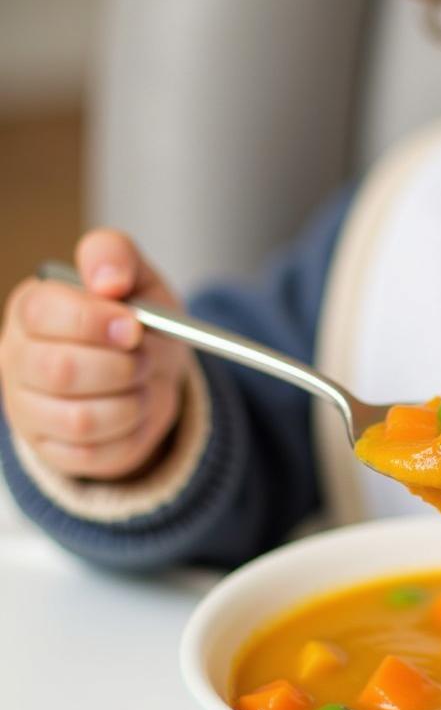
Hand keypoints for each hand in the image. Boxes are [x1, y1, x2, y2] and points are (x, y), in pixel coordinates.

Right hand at [0, 229, 188, 479]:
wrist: (152, 373)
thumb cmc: (136, 320)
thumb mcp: (136, 277)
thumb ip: (115, 256)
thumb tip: (108, 280)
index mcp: (31, 310)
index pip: (44, 313)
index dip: (95, 321)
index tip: (134, 326)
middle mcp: (17, 359)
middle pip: (61, 371)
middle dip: (122, 367)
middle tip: (146, 358)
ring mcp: (29, 409)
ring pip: (80, 419)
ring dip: (132, 402)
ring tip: (143, 383)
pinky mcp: (52, 449)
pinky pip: (94, 454)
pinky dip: (130, 433)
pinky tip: (135, 411)